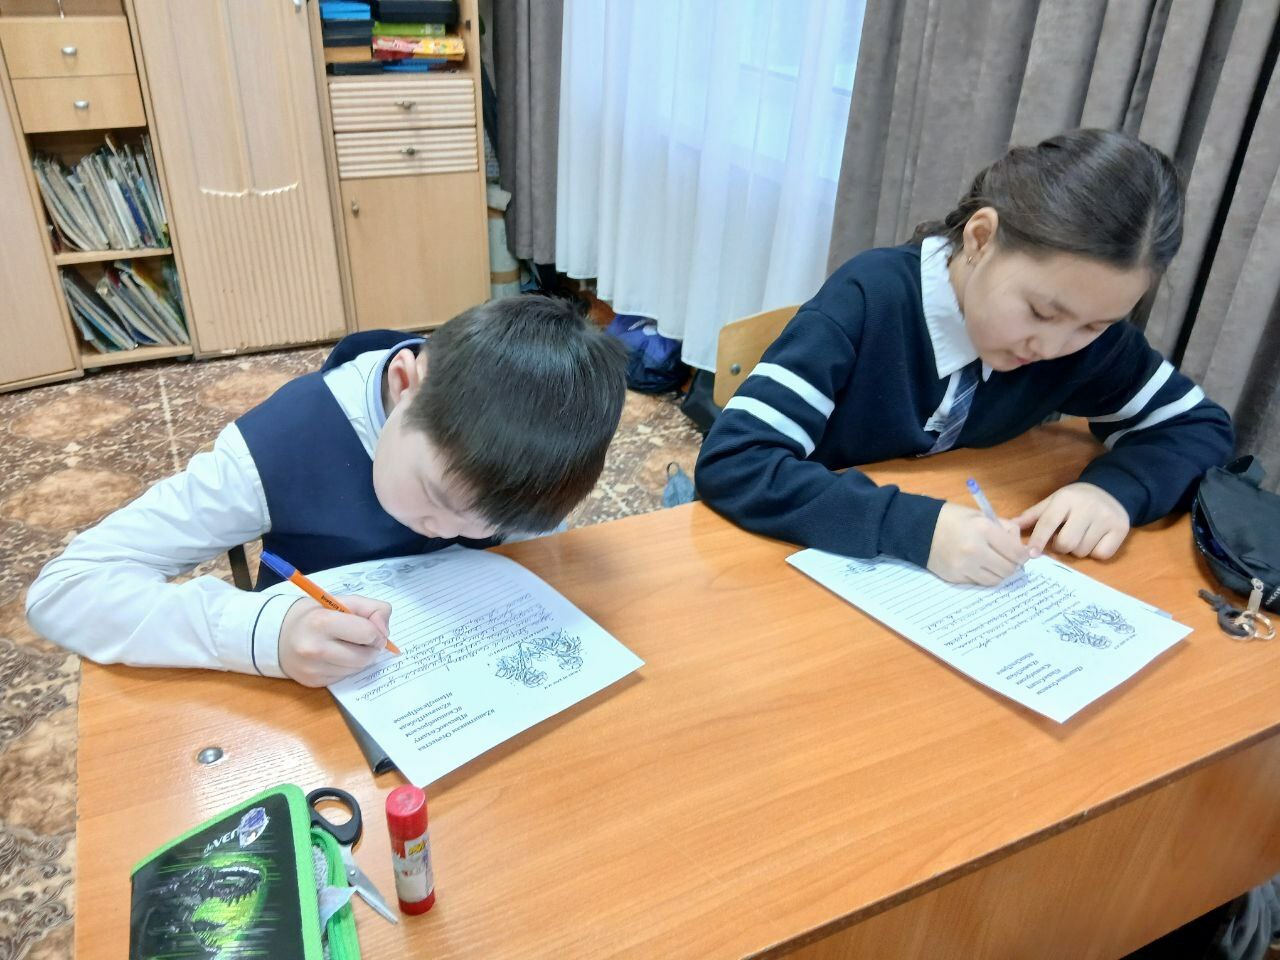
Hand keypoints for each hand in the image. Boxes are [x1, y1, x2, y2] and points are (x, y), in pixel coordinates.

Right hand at [278, 594, 392, 686]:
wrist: (280, 634)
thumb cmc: (315, 615)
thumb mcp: (342, 601)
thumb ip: (371, 608)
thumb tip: (384, 631)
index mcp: (321, 622)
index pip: (367, 633)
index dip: (376, 630)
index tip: (372, 627)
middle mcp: (314, 648)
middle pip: (365, 656)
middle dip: (371, 647)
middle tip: (363, 638)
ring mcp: (313, 669)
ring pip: (358, 669)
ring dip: (361, 658)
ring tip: (347, 645)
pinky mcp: (314, 682)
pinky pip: (345, 677)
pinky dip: (347, 667)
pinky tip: (336, 656)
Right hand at [926, 502, 1029, 585]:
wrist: (918, 528)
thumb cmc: (953, 518)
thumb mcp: (981, 515)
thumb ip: (1004, 529)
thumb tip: (1020, 548)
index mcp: (984, 529)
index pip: (1016, 552)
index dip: (1023, 555)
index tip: (1023, 555)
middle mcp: (975, 550)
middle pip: (1008, 569)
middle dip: (1012, 565)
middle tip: (1008, 559)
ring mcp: (964, 566)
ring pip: (995, 580)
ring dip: (998, 573)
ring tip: (993, 563)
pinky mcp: (955, 577)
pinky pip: (979, 582)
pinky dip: (982, 575)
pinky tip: (977, 565)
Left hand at [1015, 482, 1129, 559]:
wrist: (1112, 489)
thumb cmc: (1075, 500)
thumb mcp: (1053, 501)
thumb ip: (1033, 515)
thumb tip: (1010, 527)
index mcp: (1065, 498)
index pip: (1048, 522)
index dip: (1038, 540)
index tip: (1031, 554)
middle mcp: (1087, 507)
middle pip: (1067, 542)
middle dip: (1060, 546)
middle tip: (1063, 538)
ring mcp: (1106, 518)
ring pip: (1083, 551)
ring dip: (1077, 549)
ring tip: (1080, 535)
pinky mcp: (1121, 529)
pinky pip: (1102, 554)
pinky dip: (1095, 552)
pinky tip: (1095, 538)